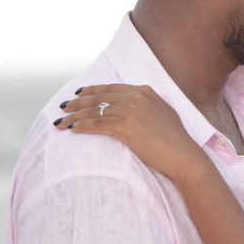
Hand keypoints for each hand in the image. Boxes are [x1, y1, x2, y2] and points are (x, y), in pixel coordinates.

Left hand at [55, 84, 210, 185]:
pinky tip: (72, 130)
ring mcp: (131, 110)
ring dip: (74, 117)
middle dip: (77, 103)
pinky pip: (97, 124)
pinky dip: (82, 127)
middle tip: (63, 107)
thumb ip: (145, 106)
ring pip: (94, 111)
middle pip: (99, 98)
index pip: (111, 88)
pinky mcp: (125, 126)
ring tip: (61, 122)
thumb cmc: (174, 140)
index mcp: (145, 91)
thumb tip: (130, 108)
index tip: (78, 94)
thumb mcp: (162, 114)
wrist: (183, 155)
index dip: (91, 90)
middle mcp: (136, 97)